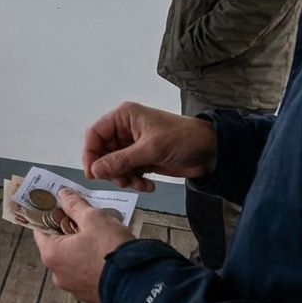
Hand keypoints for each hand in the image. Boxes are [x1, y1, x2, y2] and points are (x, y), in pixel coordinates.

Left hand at [34, 188, 135, 302]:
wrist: (138, 284)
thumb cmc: (111, 249)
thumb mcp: (93, 219)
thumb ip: (74, 205)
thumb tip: (63, 194)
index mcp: (52, 255)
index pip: (40, 230)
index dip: (50, 216)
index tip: (61, 207)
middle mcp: (58, 274)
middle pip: (58, 246)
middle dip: (70, 231)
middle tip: (85, 219)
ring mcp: (74, 288)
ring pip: (73, 261)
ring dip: (82, 248)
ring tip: (101, 237)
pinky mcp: (91, 296)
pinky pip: (87, 275)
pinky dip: (92, 264)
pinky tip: (107, 255)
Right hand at [83, 102, 217, 191]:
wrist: (211, 151)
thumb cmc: (184, 138)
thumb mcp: (151, 149)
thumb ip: (121, 160)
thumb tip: (95, 170)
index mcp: (123, 117)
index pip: (95, 134)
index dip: (90, 154)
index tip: (93, 174)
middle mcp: (124, 130)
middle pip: (102, 153)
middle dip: (111, 170)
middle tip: (123, 181)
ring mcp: (133, 145)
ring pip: (114, 166)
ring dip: (124, 178)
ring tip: (139, 183)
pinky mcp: (141, 159)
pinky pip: (127, 172)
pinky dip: (134, 181)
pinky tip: (148, 185)